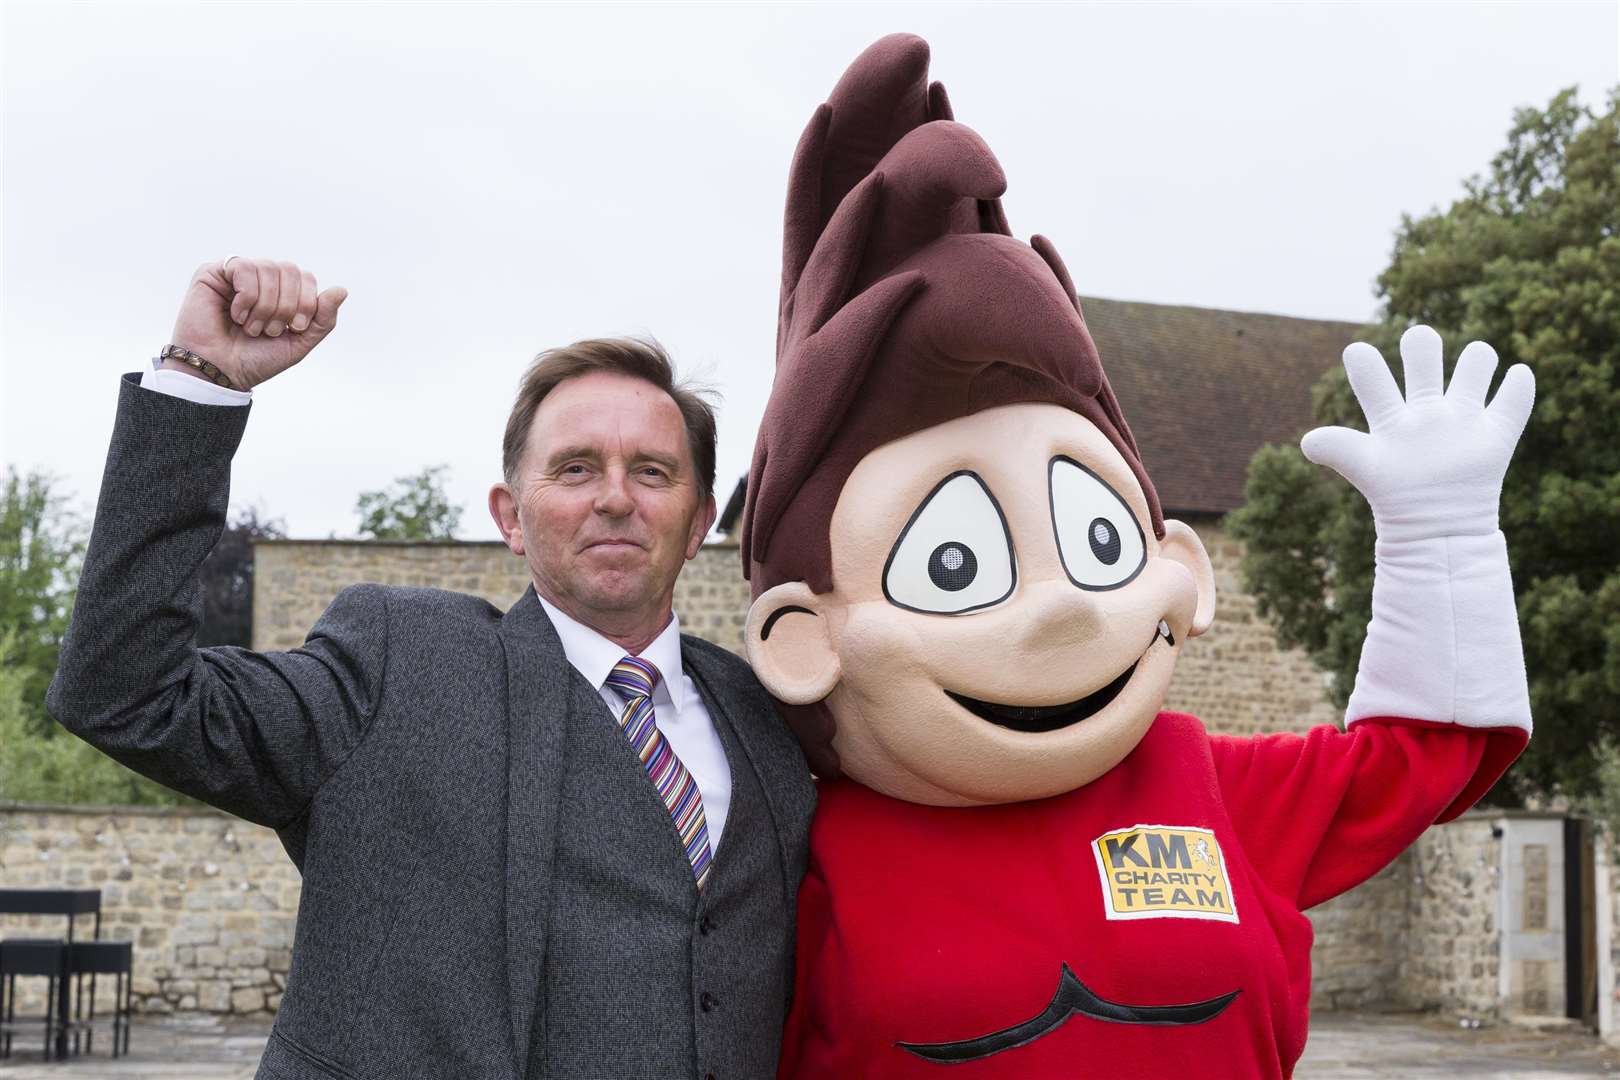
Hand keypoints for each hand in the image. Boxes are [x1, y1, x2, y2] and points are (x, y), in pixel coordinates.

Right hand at [168, 258, 346, 389]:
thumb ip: (323, 319)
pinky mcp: (213, 273)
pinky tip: (236, 315)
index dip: (308, 301)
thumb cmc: (256, 359)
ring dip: (265, 306)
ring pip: (268, 268)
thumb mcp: (299, 342)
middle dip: (286, 305)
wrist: (221, 373)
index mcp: (282, 293)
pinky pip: (243, 267)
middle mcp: (261, 280)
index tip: (296, 327)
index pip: (306, 277)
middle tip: (271, 330)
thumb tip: (342, 290)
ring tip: (252, 328)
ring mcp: (237, 275)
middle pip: (290, 269)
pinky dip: (246, 297)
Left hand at [1300, 325, 1533, 542]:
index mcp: (1390, 418)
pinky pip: (1514, 401)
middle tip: (1419, 342)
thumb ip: (1337, 448)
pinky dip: (1519, 385)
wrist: (1435, 532)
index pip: (1374, 379)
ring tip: (1475, 365)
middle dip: (1422, 344)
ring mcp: (1462, 421)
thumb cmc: (1393, 497)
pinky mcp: (1496, 436)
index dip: (1364, 363)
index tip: (1356, 352)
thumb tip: (1308, 442)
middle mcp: (1426, 412)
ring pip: (1475, 367)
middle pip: (1426, 356)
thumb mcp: (1363, 468)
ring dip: (1477, 358)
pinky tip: (1515, 376)